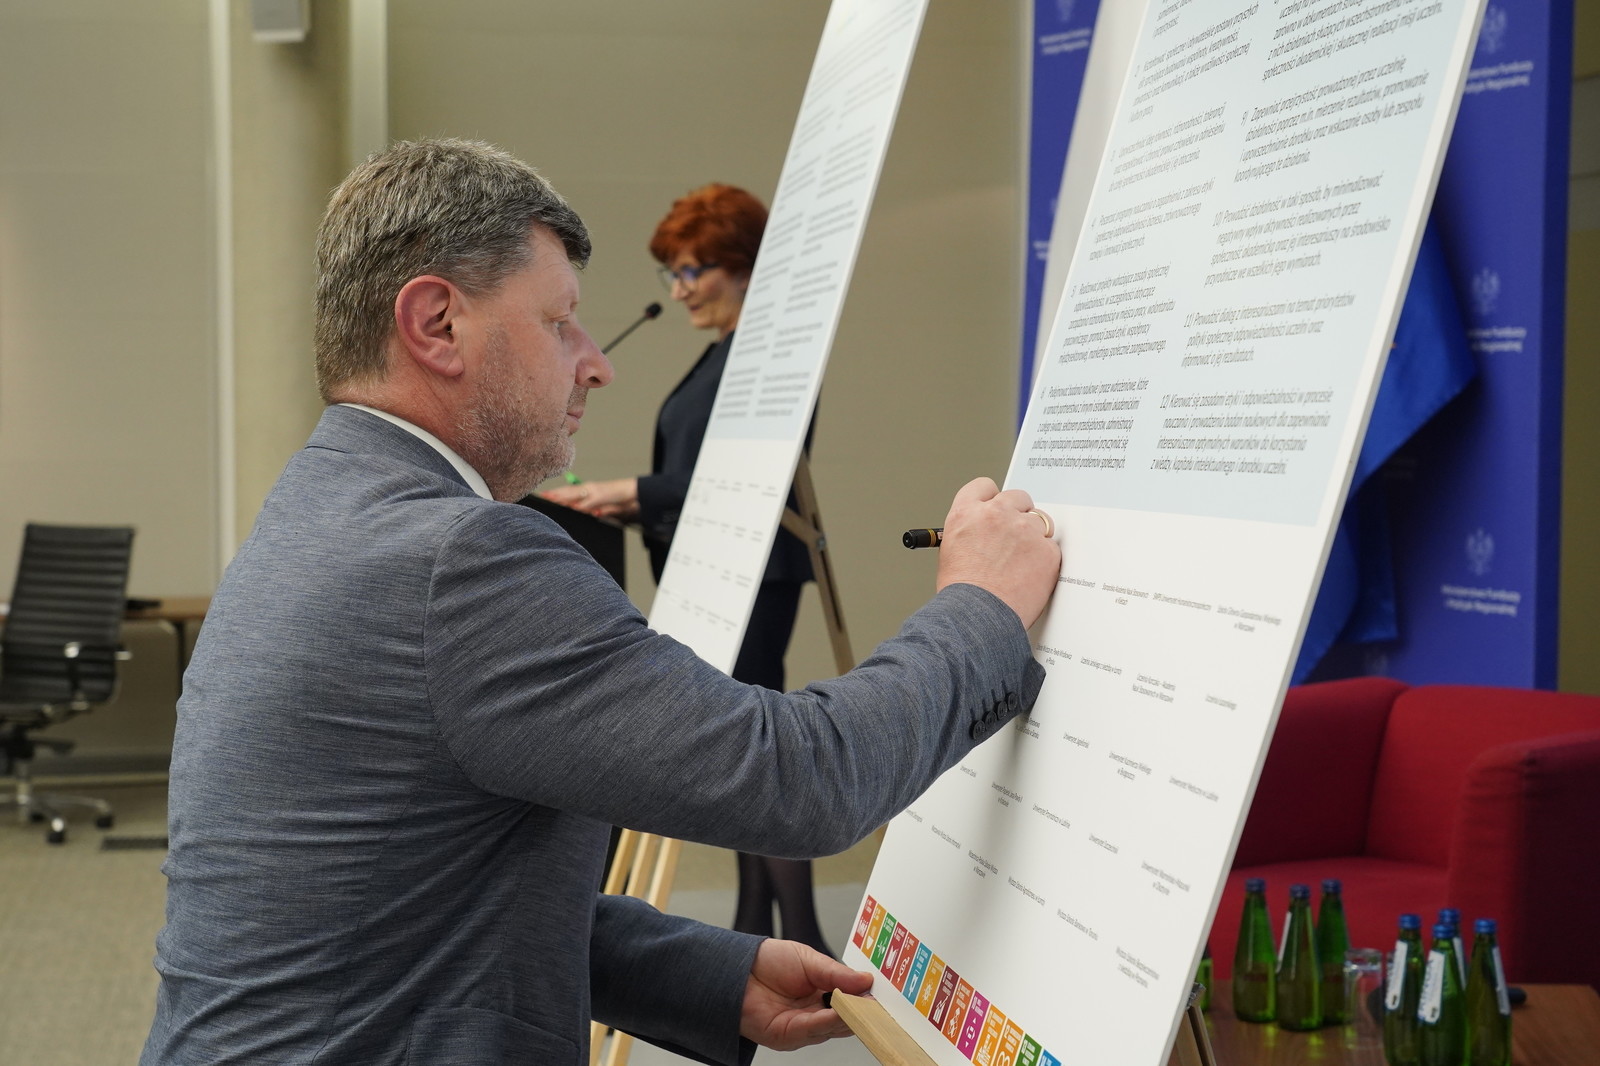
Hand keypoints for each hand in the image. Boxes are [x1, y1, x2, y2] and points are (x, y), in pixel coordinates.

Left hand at [541, 477, 639, 520]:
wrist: (635, 492)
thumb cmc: (619, 499)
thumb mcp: (604, 506)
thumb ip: (594, 509)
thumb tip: (590, 514)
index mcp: (588, 490)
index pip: (569, 491)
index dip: (556, 493)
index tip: (544, 495)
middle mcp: (589, 488)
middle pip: (569, 491)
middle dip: (555, 494)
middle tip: (542, 496)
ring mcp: (595, 491)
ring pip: (576, 494)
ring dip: (564, 497)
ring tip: (552, 499)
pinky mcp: (603, 496)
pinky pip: (589, 501)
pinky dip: (581, 504)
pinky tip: (573, 507)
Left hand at [739, 939, 873, 1050]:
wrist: (734, 968)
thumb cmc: (767, 961)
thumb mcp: (808, 960)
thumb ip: (836, 973)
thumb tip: (867, 980)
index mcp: (822, 993)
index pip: (851, 1001)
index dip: (866, 999)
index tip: (882, 995)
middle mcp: (814, 1013)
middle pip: (846, 1019)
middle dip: (862, 1013)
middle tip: (878, 1006)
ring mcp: (802, 1027)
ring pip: (833, 1028)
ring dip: (848, 1018)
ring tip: (862, 1008)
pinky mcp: (787, 1037)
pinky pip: (812, 1031)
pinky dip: (827, 1023)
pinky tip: (838, 1014)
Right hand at [935, 477, 1060, 628]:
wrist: (976, 616)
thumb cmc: (961, 593)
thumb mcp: (952, 551)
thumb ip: (970, 532)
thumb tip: (983, 535)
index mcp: (967, 513)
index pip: (983, 487)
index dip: (992, 498)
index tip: (997, 506)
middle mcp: (996, 515)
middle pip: (1017, 497)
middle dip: (1018, 512)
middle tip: (1015, 536)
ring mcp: (1024, 530)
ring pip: (1039, 521)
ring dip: (1034, 537)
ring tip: (1022, 563)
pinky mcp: (1047, 550)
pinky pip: (1051, 548)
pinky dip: (1045, 560)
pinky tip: (1031, 576)